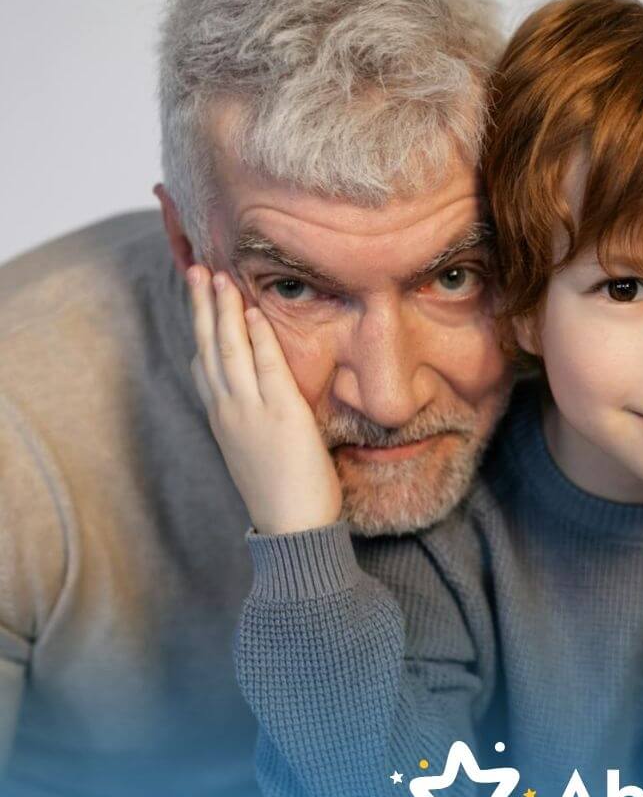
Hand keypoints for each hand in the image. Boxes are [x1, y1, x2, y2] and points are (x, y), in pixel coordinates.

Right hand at [188, 266, 342, 534]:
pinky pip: (265, 368)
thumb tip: (260, 401)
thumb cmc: (284, 494)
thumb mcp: (257, 450)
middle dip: (203, 307)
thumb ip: (254, 421)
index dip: (199, 327)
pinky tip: (252, 312)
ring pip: (230, 351)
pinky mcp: (281, 415)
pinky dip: (257, 339)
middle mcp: (230, 411)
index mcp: (223, 418)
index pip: (204, 363)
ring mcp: (251, 412)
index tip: (197, 296)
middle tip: (196, 269)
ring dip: (224, 311)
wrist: (292, 528)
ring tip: (219, 277)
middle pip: (209, 348)